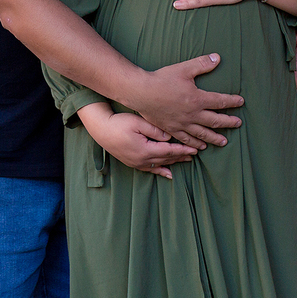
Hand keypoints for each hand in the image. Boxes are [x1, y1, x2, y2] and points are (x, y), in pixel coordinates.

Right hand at [77, 103, 195, 178]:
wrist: (101, 129)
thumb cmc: (118, 123)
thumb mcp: (138, 122)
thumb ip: (155, 130)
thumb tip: (169, 136)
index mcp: (145, 150)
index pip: (169, 151)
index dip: (183, 150)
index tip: (195, 148)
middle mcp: (142, 160)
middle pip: (167, 159)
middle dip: (181, 156)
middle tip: (195, 153)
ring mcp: (137, 163)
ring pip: (160, 164)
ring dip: (174, 162)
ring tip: (187, 160)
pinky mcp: (132, 163)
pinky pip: (150, 169)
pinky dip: (161, 171)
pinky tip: (168, 174)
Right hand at [125, 53, 242, 149]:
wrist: (141, 92)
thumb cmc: (162, 79)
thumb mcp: (183, 68)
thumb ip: (202, 64)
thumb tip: (217, 58)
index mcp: (198, 99)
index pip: (220, 101)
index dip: (232, 101)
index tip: (241, 101)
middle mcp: (193, 114)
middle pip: (215, 121)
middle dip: (228, 122)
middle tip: (238, 124)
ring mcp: (182, 124)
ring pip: (203, 134)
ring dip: (215, 138)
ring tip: (224, 142)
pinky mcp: (172, 129)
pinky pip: (186, 139)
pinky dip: (195, 143)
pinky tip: (200, 147)